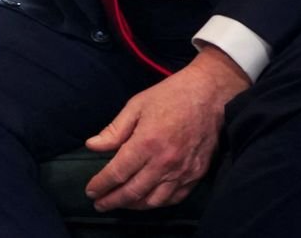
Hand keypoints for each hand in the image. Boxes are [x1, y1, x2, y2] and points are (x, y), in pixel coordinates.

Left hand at [82, 46, 250, 210]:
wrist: (210, 94)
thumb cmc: (169, 96)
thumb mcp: (135, 106)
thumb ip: (114, 130)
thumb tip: (92, 146)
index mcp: (146, 143)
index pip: (117, 173)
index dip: (101, 185)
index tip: (90, 191)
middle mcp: (165, 163)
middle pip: (133, 192)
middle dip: (112, 201)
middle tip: (99, 204)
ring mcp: (183, 171)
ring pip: (154, 200)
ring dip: (134, 205)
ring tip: (120, 203)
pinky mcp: (197, 174)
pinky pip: (175, 197)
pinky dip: (158, 203)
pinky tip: (147, 200)